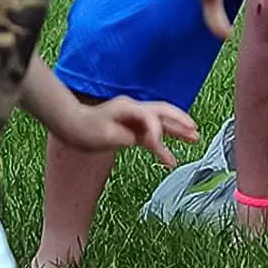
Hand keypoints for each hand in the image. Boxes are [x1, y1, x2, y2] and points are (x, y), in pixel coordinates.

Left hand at [59, 95, 200, 166]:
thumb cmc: (86, 130)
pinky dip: (162, 144)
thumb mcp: (106, 135)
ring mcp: (134, 118)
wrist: (72, 126)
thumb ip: (129, 136)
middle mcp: (135, 109)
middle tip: (195, 132)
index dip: (156, 130)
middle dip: (180, 121)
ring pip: (161, 122)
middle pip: (163, 112)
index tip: (156, 146)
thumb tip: (150, 141)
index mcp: (129, 108)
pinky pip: (152, 135)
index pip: (150, 116)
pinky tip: (169, 158)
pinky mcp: (132, 129)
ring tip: (194, 138)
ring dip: (177, 130)